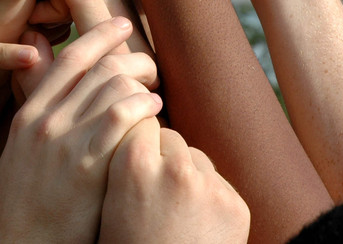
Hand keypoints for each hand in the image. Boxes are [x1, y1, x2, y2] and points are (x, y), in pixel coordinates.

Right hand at [0, 18, 160, 242]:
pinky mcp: (87, 164)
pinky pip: (123, 117)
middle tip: (150, 67)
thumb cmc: (19, 210)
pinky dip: (144, 107)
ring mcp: (65, 141)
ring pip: (114, 86)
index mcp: (28, 116)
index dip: (99, 36)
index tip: (122, 27)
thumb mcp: (15, 155)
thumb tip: (44, 93)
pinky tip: (155, 112)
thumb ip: (33, 122)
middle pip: (98, 68)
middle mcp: (45, 121)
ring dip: (142, 84)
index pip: (69, 60)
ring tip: (155, 94)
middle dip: (131, 60)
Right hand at [99, 119, 249, 243]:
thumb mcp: (107, 203)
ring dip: (185, 173)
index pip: (138, 120)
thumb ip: (120, 162)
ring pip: (194, 157)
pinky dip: (207, 197)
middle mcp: (174, 167)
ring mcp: (209, 186)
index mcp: (133, 165)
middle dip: (160, 155)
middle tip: (151, 189)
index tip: (130, 153)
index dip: (134, 139)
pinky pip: (217, 183)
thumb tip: (129, 120)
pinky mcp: (234, 204)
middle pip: (169, 135)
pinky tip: (192, 223)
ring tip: (171, 210)